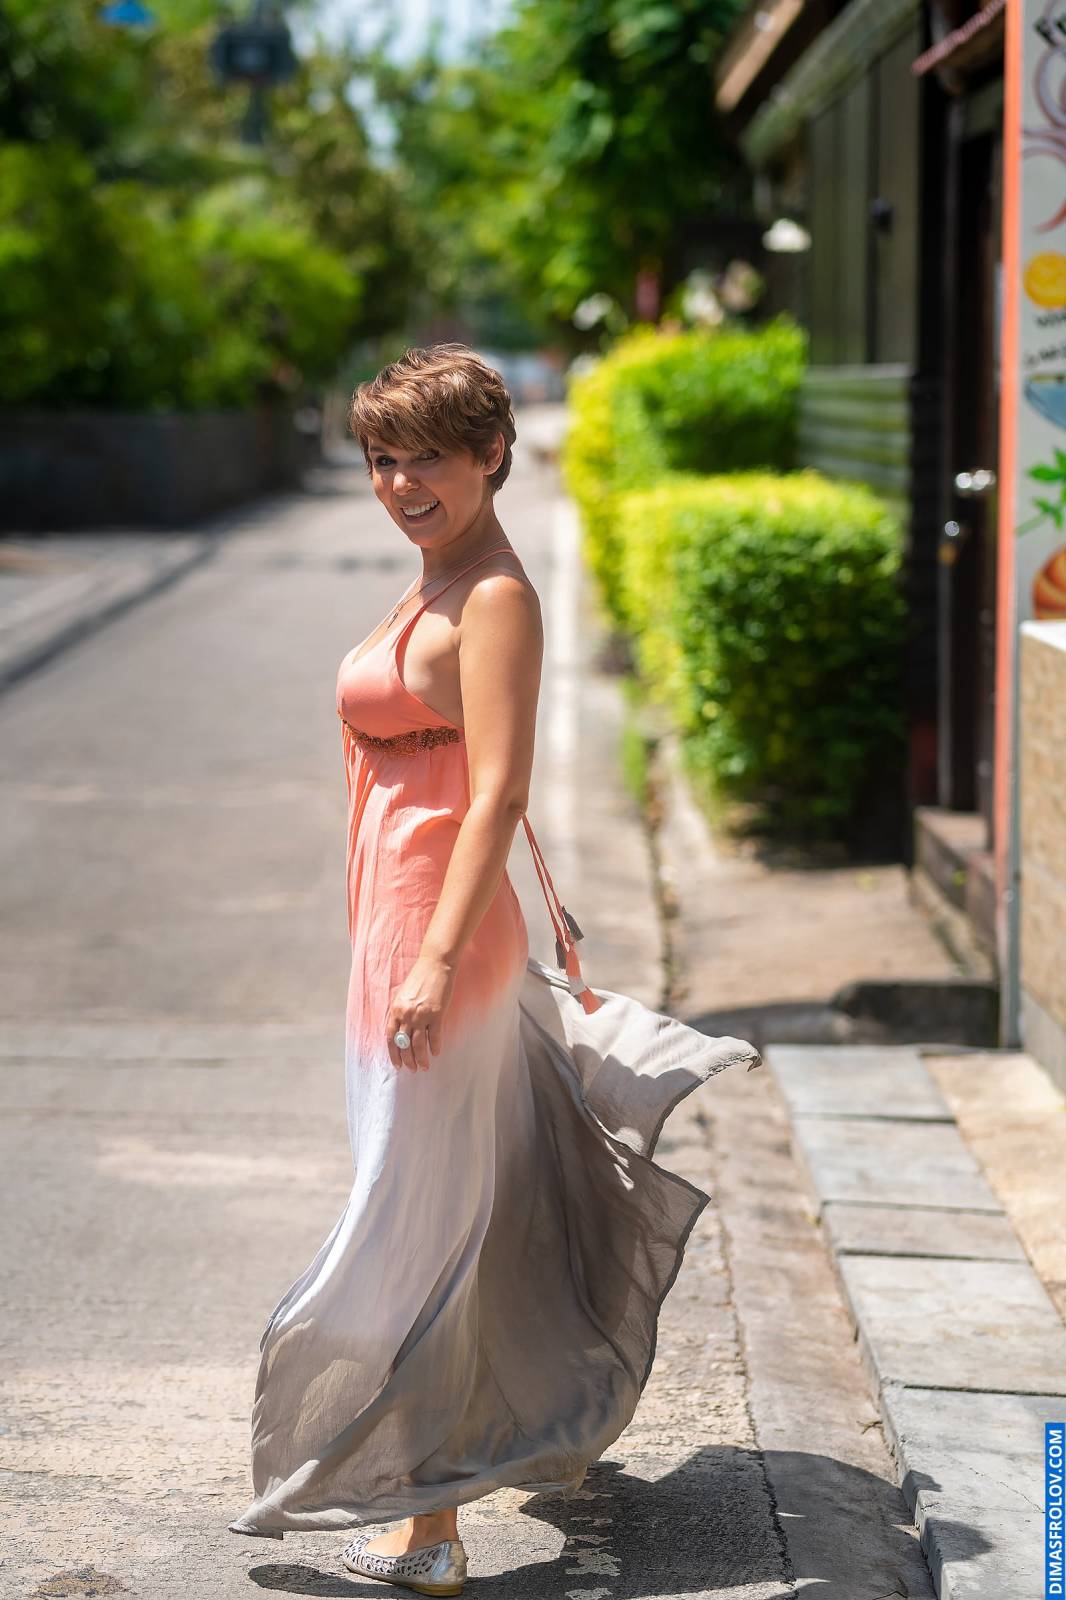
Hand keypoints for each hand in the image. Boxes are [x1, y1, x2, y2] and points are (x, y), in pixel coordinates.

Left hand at [387, 954, 455, 1070]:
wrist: (436, 964)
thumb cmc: (420, 977)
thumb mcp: (404, 995)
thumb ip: (401, 1012)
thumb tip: (403, 1031)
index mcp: (395, 1010)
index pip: (390, 1038)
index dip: (393, 1053)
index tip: (397, 1064)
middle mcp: (406, 1015)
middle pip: (404, 1044)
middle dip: (407, 1059)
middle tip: (412, 1069)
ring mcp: (421, 1015)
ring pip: (418, 1044)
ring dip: (421, 1058)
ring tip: (424, 1066)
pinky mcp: (437, 1014)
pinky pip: (434, 1036)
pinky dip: (435, 1046)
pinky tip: (436, 1052)